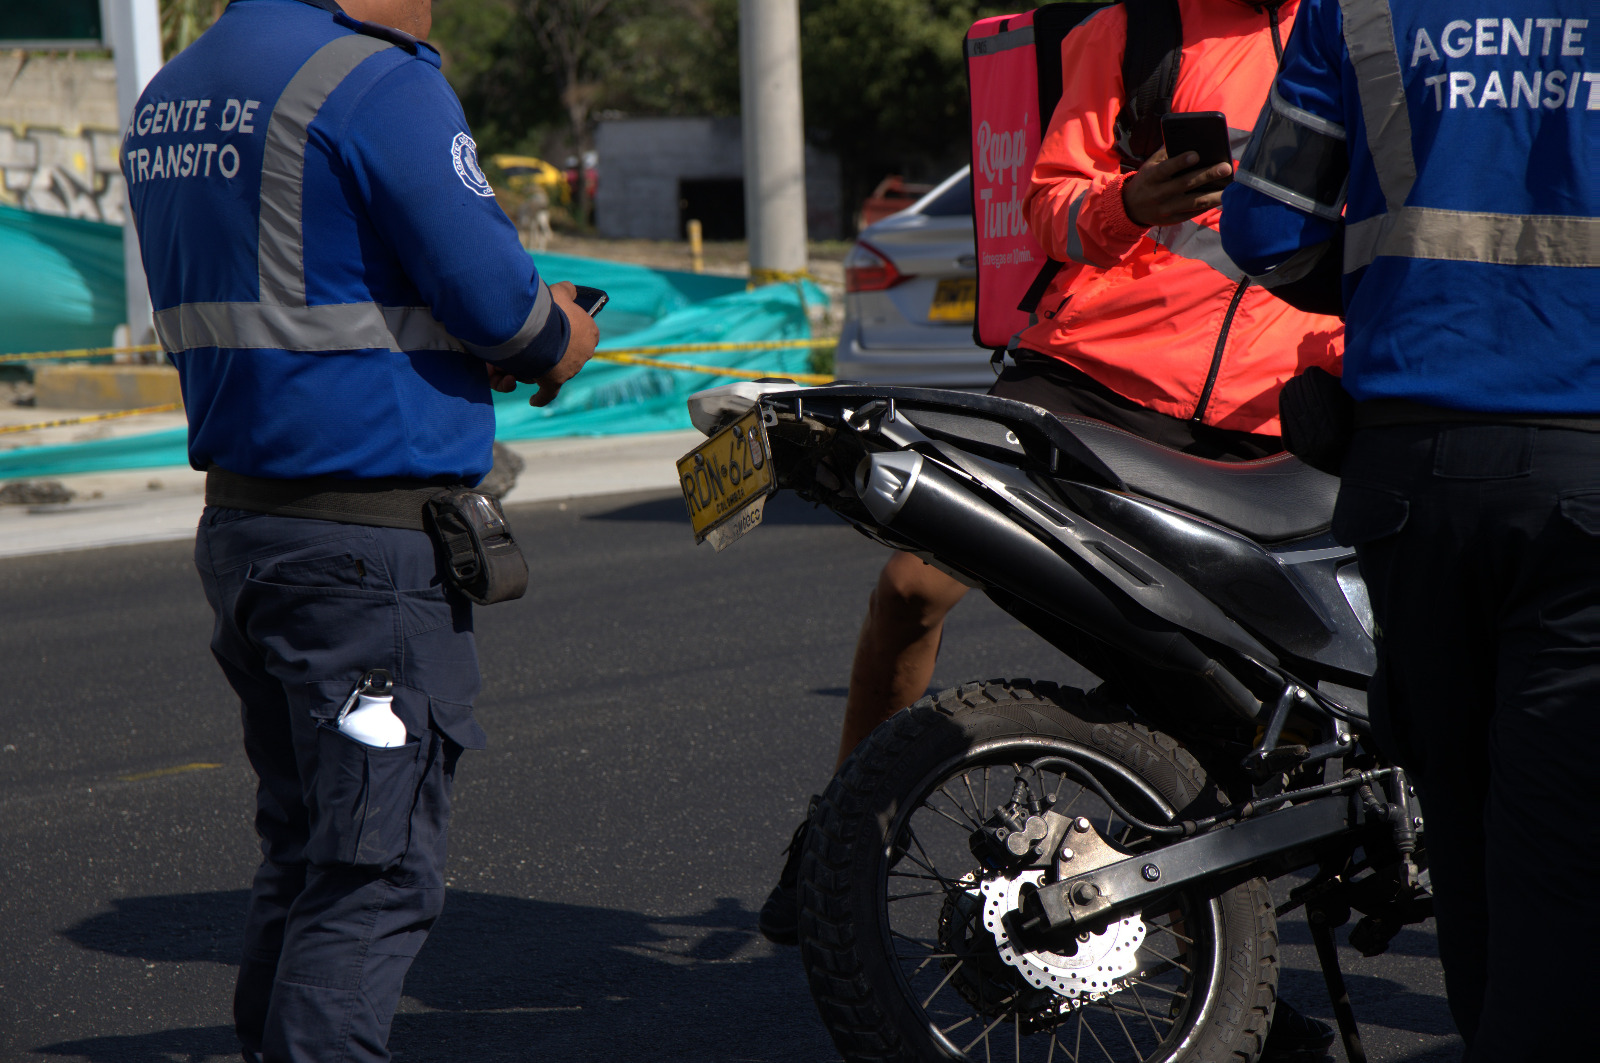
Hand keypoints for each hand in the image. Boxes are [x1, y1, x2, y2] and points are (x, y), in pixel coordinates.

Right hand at [482, 281, 600, 405]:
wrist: (539, 330)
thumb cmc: (551, 310)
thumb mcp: (560, 293)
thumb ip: (567, 290)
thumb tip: (571, 289)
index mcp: (590, 333)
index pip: (584, 332)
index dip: (570, 329)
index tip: (558, 325)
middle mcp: (585, 354)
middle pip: (570, 352)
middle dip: (557, 348)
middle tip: (538, 339)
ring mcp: (571, 370)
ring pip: (557, 369)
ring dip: (545, 364)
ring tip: (527, 355)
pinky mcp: (555, 382)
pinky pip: (548, 393)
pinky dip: (541, 397)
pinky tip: (535, 400)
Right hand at [1120, 147, 1233, 228]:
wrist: (1130, 208)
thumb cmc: (1147, 179)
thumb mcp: (1150, 165)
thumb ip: (1167, 153)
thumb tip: (1189, 137)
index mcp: (1151, 176)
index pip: (1166, 169)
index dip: (1180, 162)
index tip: (1196, 155)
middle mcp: (1158, 194)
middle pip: (1185, 184)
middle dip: (1207, 175)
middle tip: (1226, 167)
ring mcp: (1165, 209)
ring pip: (1193, 202)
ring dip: (1213, 195)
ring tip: (1229, 187)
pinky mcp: (1172, 220)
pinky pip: (1192, 213)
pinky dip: (1207, 206)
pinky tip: (1220, 198)